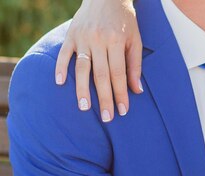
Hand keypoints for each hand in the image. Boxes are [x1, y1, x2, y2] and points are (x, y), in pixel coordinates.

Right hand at [56, 0, 142, 121]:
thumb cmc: (125, 21)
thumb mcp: (135, 40)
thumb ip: (135, 65)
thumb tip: (136, 91)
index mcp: (117, 42)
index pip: (119, 74)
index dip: (120, 94)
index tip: (122, 111)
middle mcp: (98, 40)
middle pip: (101, 75)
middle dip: (104, 98)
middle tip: (106, 117)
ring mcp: (82, 37)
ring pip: (81, 67)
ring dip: (82, 89)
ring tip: (84, 107)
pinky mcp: (71, 34)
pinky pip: (64, 53)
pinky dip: (60, 67)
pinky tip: (59, 83)